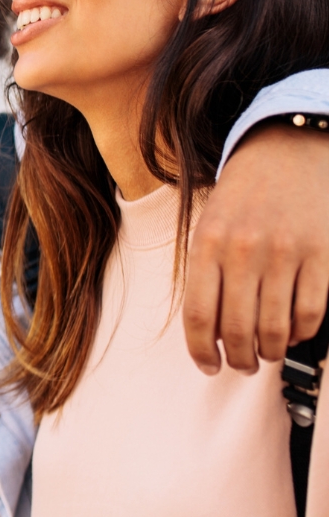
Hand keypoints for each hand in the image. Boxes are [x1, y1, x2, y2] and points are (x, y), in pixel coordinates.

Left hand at [184, 124, 328, 374]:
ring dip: (269, 352)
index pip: (200, 315)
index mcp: (208, 243)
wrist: (286, 151)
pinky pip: (311, 314)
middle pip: (237, 330)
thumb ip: (207, 274)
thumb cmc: (242, 195)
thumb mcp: (209, 225)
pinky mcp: (322, 256)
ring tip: (264, 352)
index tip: (208, 365)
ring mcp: (286, 254)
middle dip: (238, 359)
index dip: (201, 351)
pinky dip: (300, 332)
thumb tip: (209, 332)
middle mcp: (245, 250)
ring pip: (275, 329)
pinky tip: (292, 330)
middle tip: (240, 364)